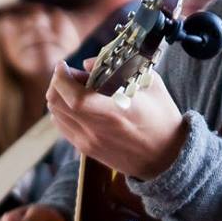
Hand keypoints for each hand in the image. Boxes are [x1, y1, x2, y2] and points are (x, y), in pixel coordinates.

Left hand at [46, 60, 187, 182]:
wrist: (166, 157)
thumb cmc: (162, 118)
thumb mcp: (150, 84)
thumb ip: (119, 68)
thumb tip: (88, 63)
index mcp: (113, 112)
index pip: (72, 96)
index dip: (61, 78)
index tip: (64, 65)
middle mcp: (96, 129)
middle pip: (56, 103)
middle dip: (57, 83)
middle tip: (70, 74)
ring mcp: (89, 142)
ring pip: (55, 115)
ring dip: (58, 97)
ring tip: (74, 88)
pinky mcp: (87, 149)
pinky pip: (63, 127)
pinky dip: (63, 112)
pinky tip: (76, 105)